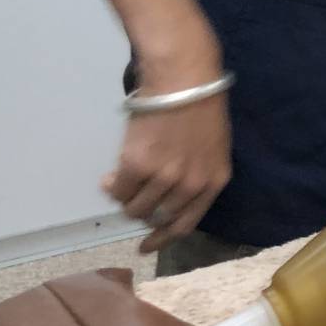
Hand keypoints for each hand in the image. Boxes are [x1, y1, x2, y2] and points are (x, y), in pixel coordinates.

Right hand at [105, 89, 231, 254]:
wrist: (183, 80)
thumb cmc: (200, 106)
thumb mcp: (212, 146)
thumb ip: (195, 173)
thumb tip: (163, 195)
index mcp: (214, 181)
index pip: (186, 225)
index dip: (163, 238)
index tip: (146, 246)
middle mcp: (191, 186)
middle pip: (157, 217)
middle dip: (143, 211)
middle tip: (132, 197)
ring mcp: (164, 178)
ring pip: (135, 208)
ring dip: (126, 199)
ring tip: (121, 181)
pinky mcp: (138, 167)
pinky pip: (118, 191)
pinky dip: (112, 186)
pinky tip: (112, 176)